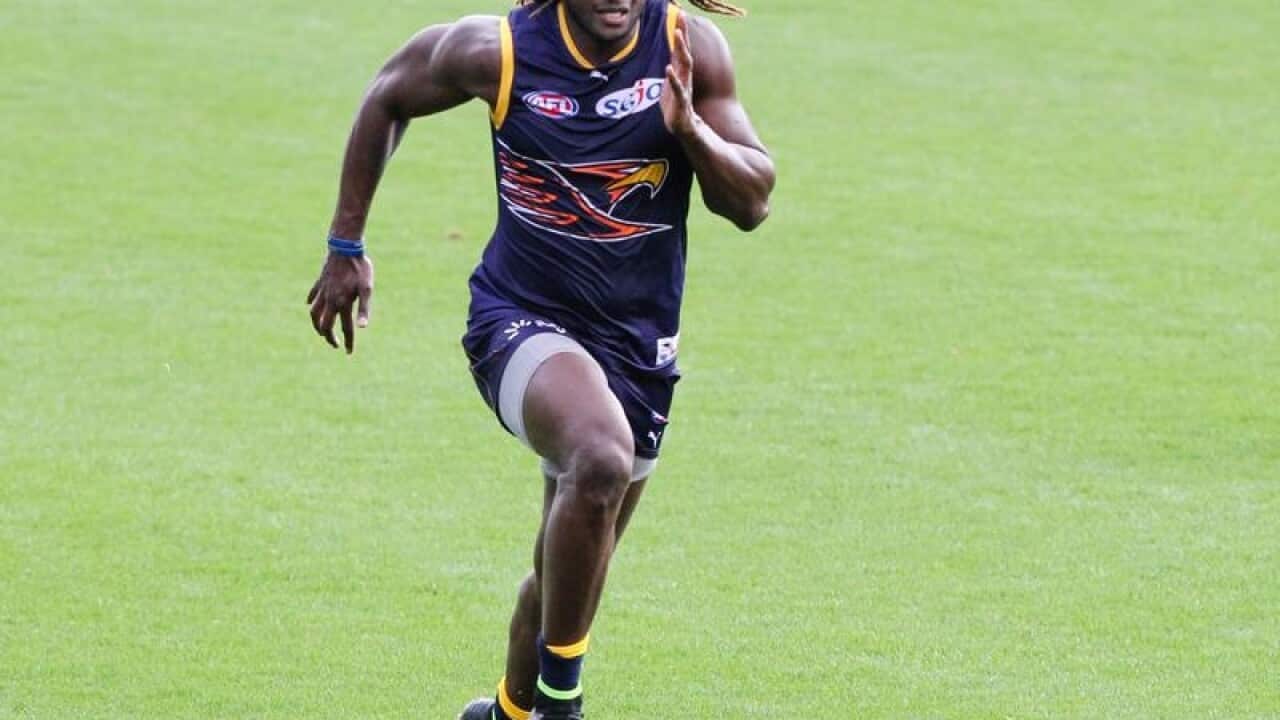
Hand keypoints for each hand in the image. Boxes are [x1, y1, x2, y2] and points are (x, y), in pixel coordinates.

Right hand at [306, 252, 373, 353]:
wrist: (344, 247)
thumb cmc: (359, 268)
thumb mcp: (366, 289)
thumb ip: (363, 308)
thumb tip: (362, 328)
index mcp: (342, 303)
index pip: (345, 328)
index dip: (348, 341)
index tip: (349, 352)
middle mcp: (329, 300)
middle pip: (324, 325)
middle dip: (329, 337)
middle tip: (335, 344)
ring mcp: (322, 291)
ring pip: (314, 313)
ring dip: (317, 324)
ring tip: (322, 330)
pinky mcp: (319, 282)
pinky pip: (312, 296)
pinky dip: (311, 304)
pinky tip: (310, 305)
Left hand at [661, 22, 696, 136]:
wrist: (685, 130)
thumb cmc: (677, 107)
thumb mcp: (672, 85)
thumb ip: (672, 71)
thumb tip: (670, 58)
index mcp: (682, 73)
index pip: (681, 50)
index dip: (681, 33)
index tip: (680, 15)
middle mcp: (685, 78)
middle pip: (685, 52)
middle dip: (683, 34)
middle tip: (681, 17)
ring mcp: (684, 89)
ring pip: (684, 66)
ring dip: (681, 49)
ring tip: (678, 35)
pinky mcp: (681, 103)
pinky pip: (677, 89)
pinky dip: (673, 79)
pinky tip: (668, 69)